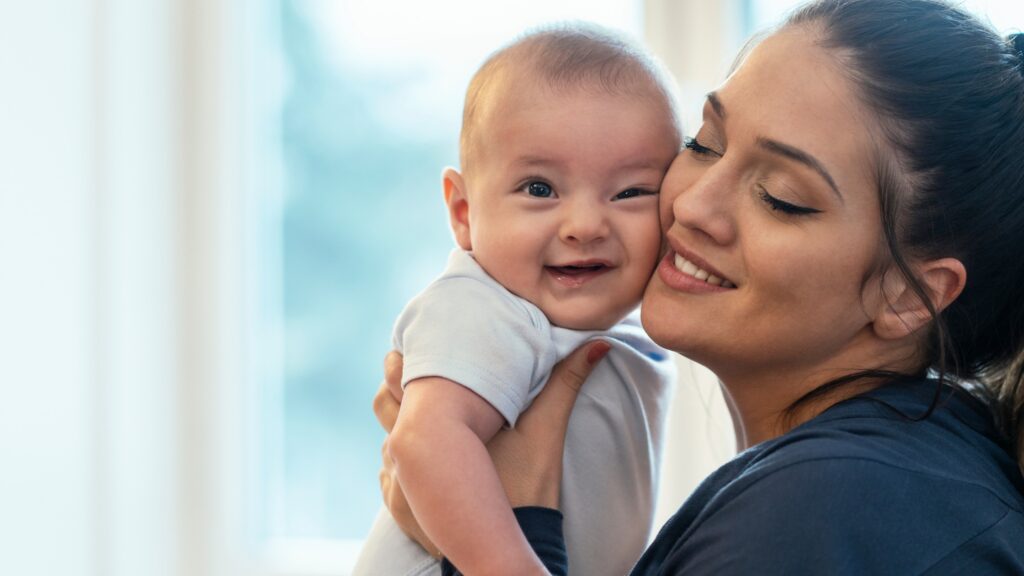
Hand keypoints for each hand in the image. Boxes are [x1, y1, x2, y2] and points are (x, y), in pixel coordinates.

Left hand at [373, 342, 610, 552]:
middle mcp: (405, 452)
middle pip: (382, 405)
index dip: (404, 360)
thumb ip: (567, 382)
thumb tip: (600, 344)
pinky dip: (400, 462)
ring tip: (421, 416)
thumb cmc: (527, 487)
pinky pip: (387, 474)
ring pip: (385, 439)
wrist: (510, 546)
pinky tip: (422, 456)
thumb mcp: (547, 429)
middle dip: (397, 388)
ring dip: (400, 426)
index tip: (413, 347)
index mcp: (434, 424)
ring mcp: (397, 483)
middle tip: (415, 374)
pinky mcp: (399, 510)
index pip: (398, 378)